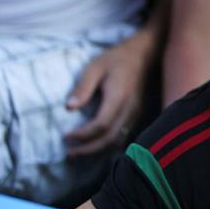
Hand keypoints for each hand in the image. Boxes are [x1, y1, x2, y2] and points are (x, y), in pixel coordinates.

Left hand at [65, 34, 150, 156]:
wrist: (144, 54)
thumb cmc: (116, 59)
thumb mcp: (95, 67)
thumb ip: (83, 88)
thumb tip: (69, 108)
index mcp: (118, 97)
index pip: (101, 125)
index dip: (83, 135)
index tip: (65, 135)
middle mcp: (130, 109)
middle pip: (110, 139)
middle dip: (88, 150)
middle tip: (68, 154)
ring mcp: (136, 114)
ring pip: (118, 141)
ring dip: (97, 151)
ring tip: (78, 154)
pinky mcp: (137, 115)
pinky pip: (123, 136)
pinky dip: (107, 145)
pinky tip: (95, 146)